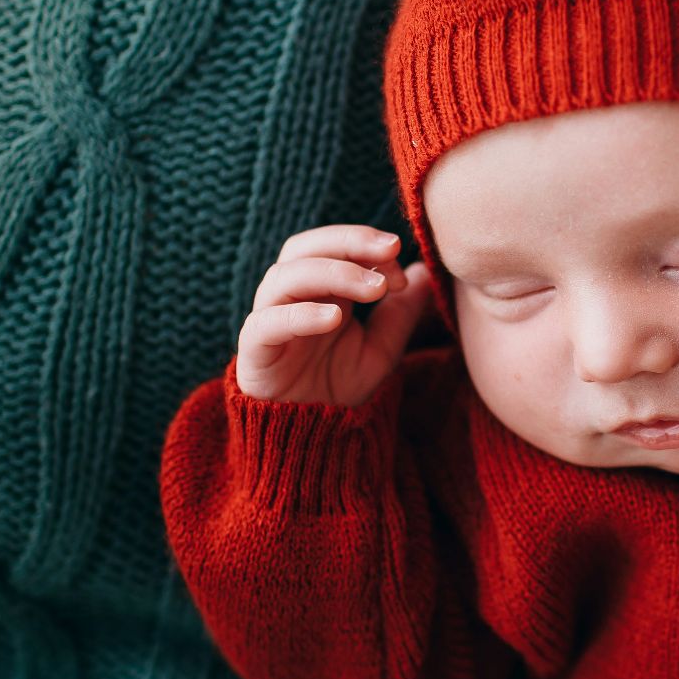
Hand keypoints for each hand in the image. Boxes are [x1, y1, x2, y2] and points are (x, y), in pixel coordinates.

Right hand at [236, 224, 434, 404]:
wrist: (309, 437)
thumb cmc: (337, 388)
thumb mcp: (381, 350)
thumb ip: (400, 314)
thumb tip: (425, 272)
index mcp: (319, 291)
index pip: (335, 247)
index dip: (367, 246)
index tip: (401, 263)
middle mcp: (291, 298)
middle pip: (305, 248)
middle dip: (349, 241)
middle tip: (390, 249)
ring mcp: (270, 320)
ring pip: (285, 276)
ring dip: (334, 273)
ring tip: (374, 289)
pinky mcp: (254, 350)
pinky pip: (267, 322)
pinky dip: (299, 314)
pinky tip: (334, 318)